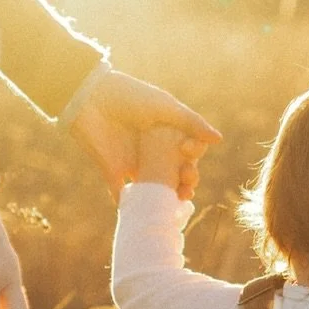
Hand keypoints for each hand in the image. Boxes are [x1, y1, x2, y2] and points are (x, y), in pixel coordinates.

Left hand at [69, 68, 218, 198]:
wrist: (89, 98)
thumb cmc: (129, 96)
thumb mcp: (164, 106)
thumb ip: (191, 123)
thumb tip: (218, 140)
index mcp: (167, 133)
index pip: (189, 151)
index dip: (195, 155)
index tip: (188, 149)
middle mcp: (153, 150)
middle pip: (177, 172)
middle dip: (188, 179)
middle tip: (187, 179)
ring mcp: (134, 163)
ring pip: (157, 187)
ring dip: (170, 196)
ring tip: (178, 198)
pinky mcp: (114, 172)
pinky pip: (124, 196)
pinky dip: (133, 207)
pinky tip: (147, 212)